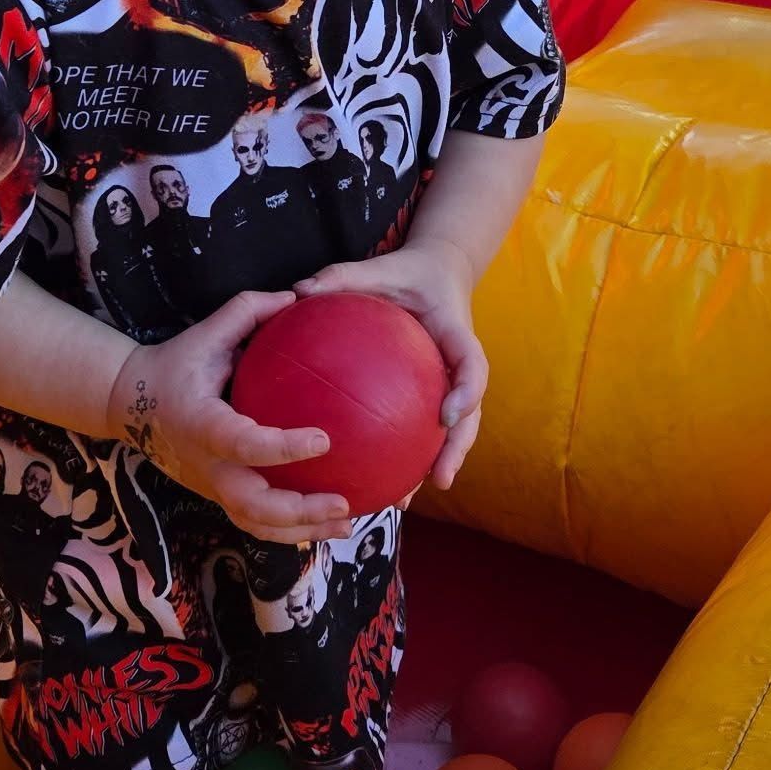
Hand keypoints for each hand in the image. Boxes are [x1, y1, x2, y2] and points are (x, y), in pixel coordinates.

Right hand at [108, 292, 353, 543]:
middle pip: (251, 504)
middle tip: (343, 503)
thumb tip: (295, 297)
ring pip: (255, 523)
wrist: (129, 404)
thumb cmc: (174, 365)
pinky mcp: (218, 496)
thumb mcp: (204, 334)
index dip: (283, 447)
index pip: (243, 443)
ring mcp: (211, 486)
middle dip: (298, 510)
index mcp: (202, 424)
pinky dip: (291, 530)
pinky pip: (255, 521)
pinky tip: (327, 524)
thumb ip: (246, 312)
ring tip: (346, 525)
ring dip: (301, 531)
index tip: (324, 439)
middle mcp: (206, 464)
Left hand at [294, 241, 486, 491]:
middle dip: (456, 449)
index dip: (466, 391)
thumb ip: (342, 277)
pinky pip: (428, 427)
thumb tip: (299, 291)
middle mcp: (459, 364)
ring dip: (435, 465)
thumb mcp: (378, 269)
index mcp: (455, 330)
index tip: (447, 416)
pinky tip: (377, 483)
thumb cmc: (406, 273)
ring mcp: (453, 383)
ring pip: (455, 431)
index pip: (471, 363)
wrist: (439, 272)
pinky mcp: (439, 393)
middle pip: (472, 413)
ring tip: (406, 501)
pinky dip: (410, 456)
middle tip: (437, 479)